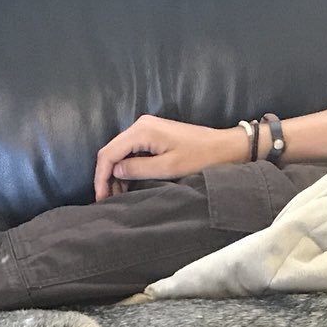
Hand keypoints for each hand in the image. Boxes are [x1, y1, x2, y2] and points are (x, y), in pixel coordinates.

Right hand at [93, 114, 242, 200]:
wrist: (225, 146)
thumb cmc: (201, 157)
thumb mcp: (168, 168)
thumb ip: (138, 169)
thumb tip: (115, 171)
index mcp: (142, 131)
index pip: (108, 153)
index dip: (101, 177)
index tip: (101, 198)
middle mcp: (140, 125)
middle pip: (111, 151)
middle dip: (106, 176)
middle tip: (108, 200)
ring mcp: (146, 129)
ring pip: (120, 152)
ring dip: (116, 174)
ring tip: (118, 196)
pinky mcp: (153, 135)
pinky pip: (132, 151)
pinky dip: (127, 168)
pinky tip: (128, 184)